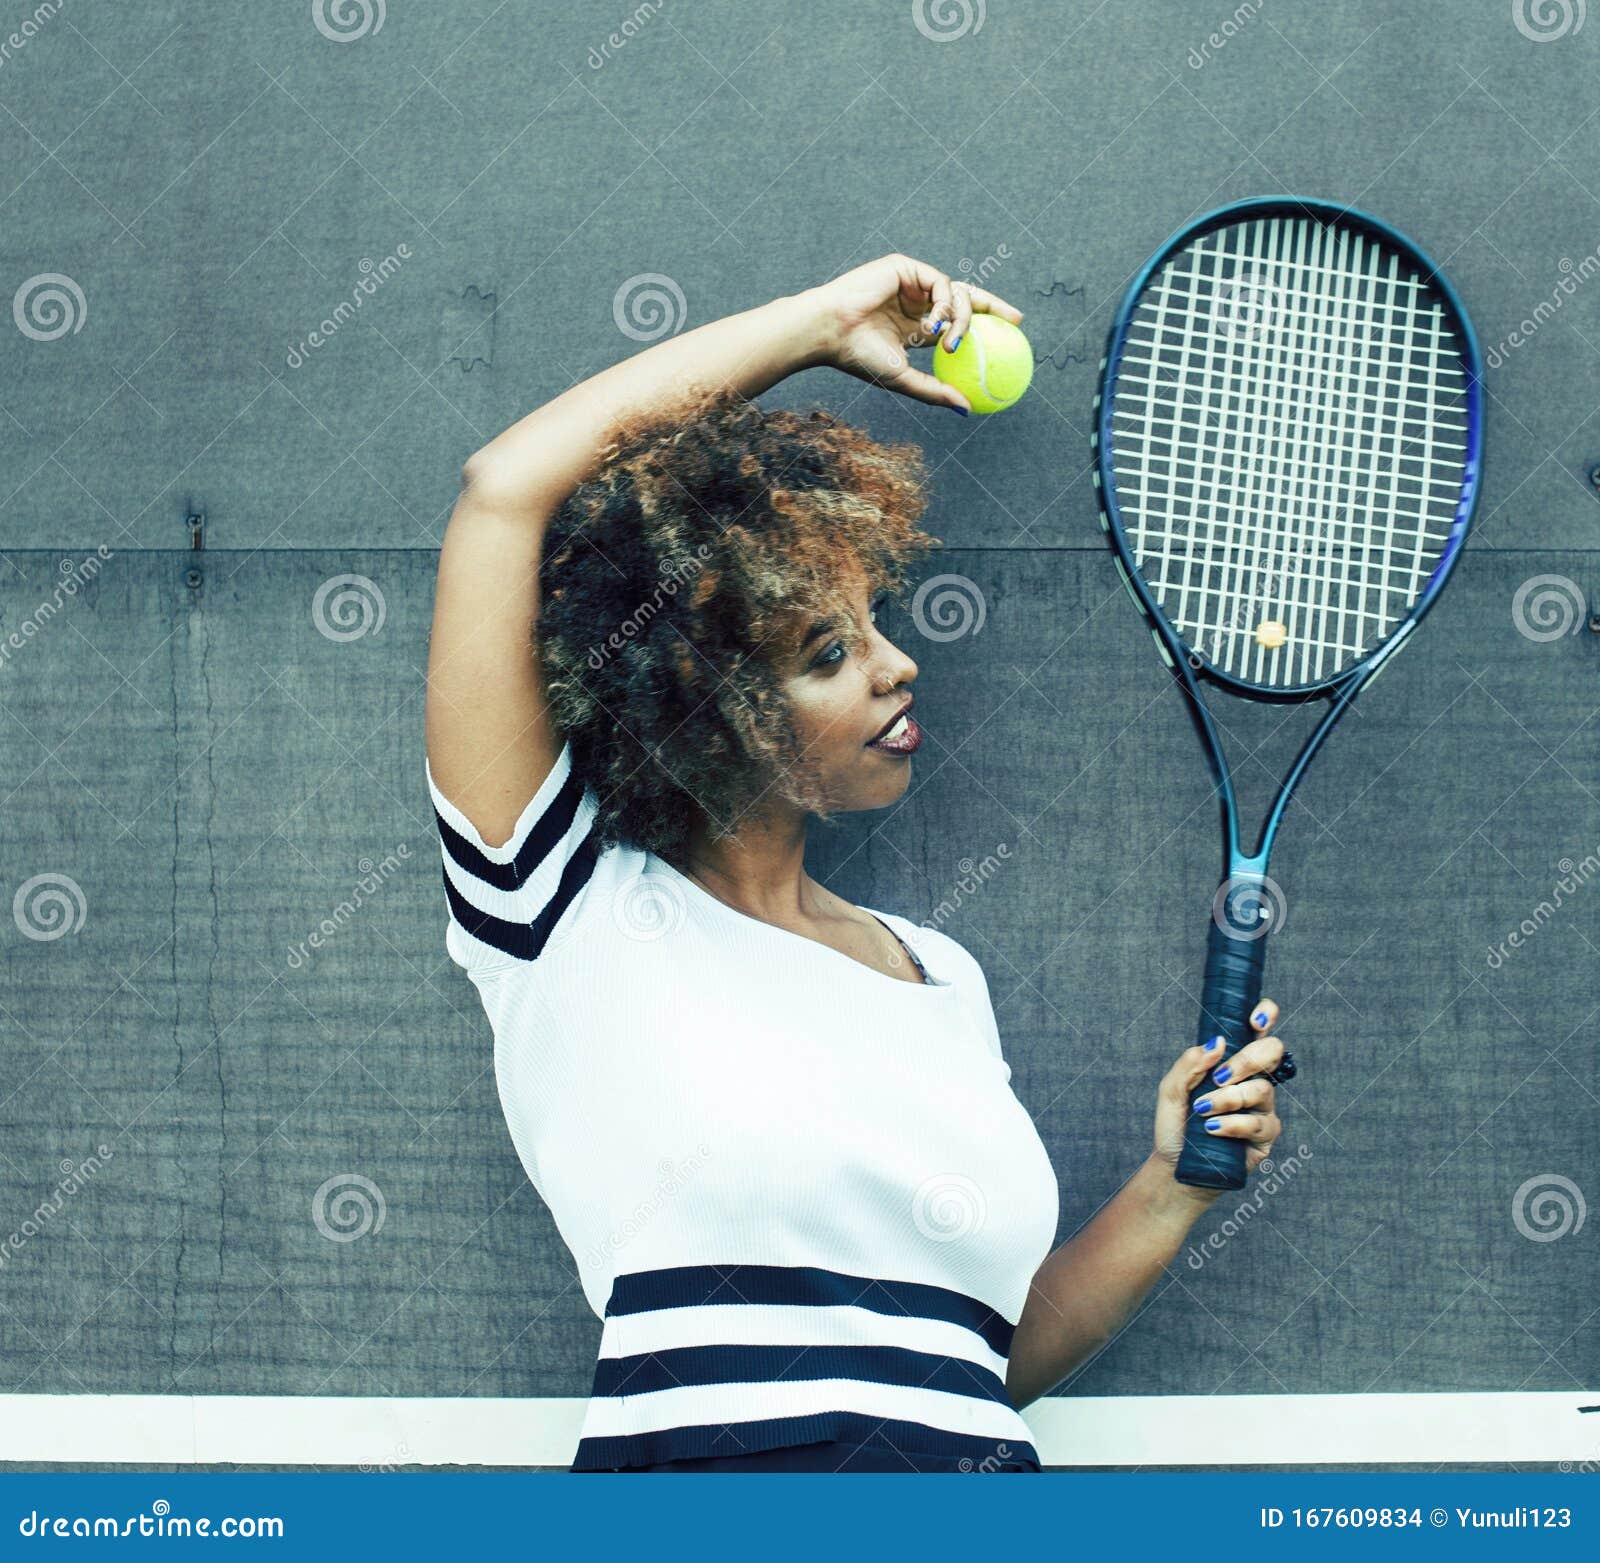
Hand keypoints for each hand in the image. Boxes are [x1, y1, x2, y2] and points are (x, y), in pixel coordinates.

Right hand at [802, 253, 1024, 412]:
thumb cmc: (859, 358)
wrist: (831, 332)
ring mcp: (911, 284)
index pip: (956, 323)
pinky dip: (944, 305)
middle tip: (1015, 320)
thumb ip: (935, 391)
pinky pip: (942, 283)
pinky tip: (933, 325)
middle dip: (993, 306)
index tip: (1008, 336)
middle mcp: (915, 303)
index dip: (982, 326)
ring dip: (961, 320)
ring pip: (957, 293)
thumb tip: (968, 409)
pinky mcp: (906, 268)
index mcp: (914, 327)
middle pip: (965, 299)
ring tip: (948, 343)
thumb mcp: (904, 379)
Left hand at [1151, 999, 1286, 1189]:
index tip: (1255, 1020)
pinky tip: (1213, 1129)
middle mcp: (1252, 1079)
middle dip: (1247, 1060)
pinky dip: (1232, 1124)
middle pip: (1272, 1052)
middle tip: (1220, 1077)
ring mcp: (1263, 1106)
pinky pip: (1259, 1123)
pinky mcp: (1266, 1135)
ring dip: (1228, 1099)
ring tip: (1203, 1111)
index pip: (1257, 1030)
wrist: (1176, 1166)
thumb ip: (1190, 1063)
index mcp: (1232, 1061)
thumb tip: (1217, 1042)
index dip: (1265, 1016)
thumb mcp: (1170, 1090)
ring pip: (1262, 1089)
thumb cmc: (1177, 1125)